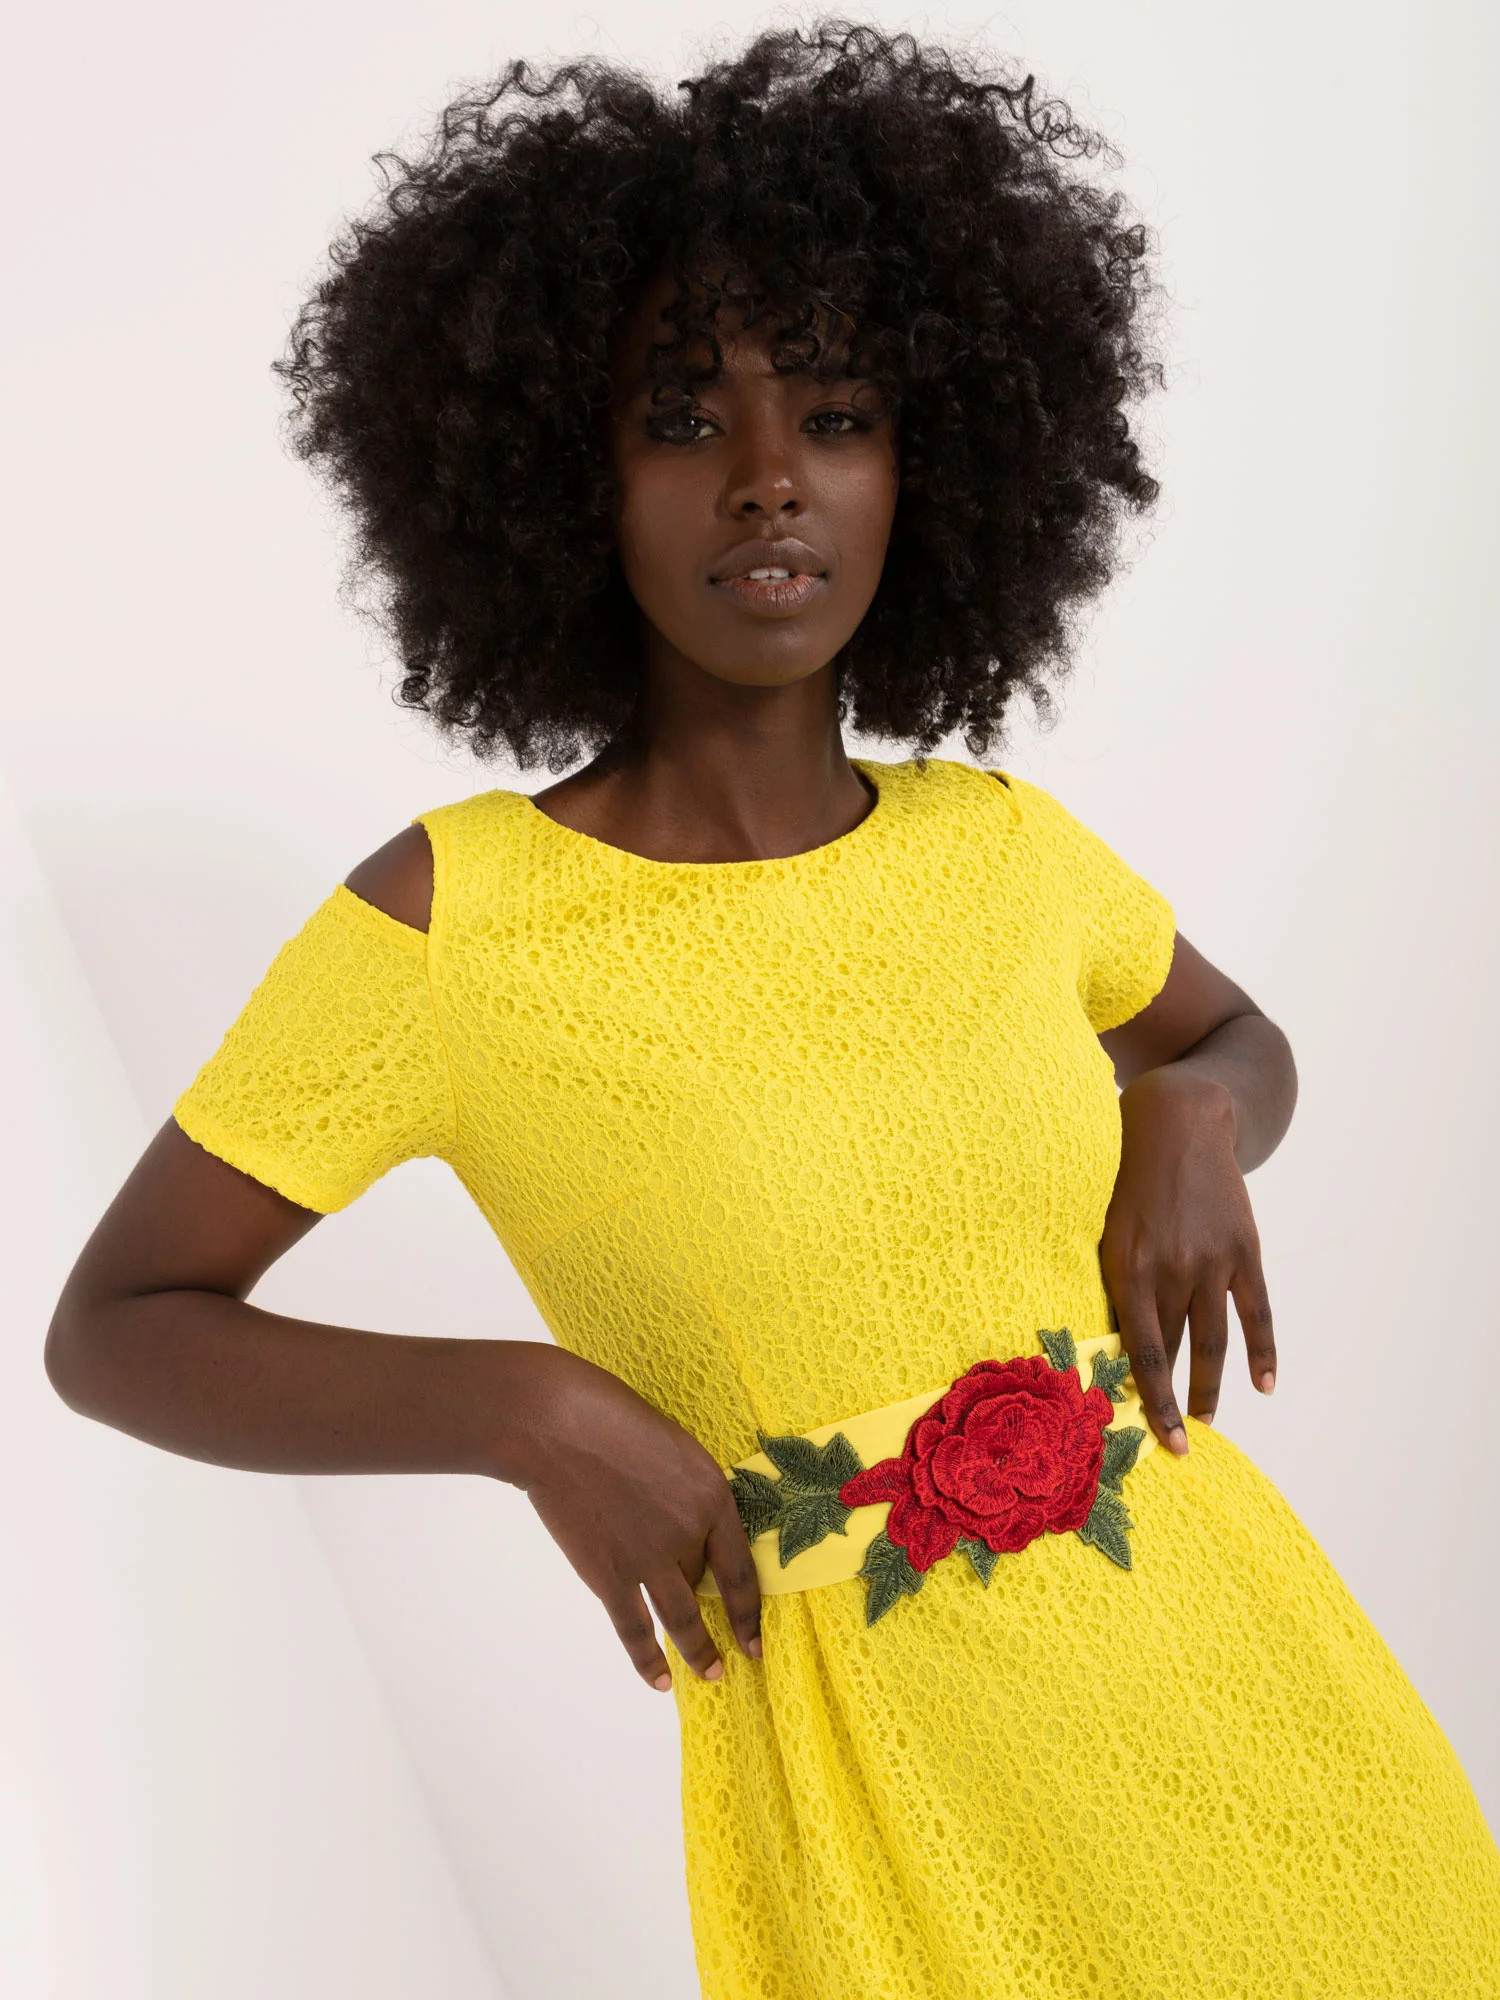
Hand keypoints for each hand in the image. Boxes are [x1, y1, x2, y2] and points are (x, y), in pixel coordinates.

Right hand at [504, 1346, 763, 1690]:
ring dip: (696, 1650)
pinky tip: (660, 1681)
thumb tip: (683, 1528)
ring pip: (681, 1617)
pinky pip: (635, 1629)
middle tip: (735, 1657)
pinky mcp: (610, 1574)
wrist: (556, 1425)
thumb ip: (684, 1492)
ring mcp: (649, 1557)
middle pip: (703, 1583)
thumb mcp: (671, 1447)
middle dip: (719, 1621)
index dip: (750, 1607)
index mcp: (712, 1494)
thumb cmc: (610, 1416)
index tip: (757, 1636)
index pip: (741, 1565)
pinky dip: (647, 1659)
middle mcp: (689, 1532)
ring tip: (709, 1675)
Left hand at [1099, 1067, 1277, 1453]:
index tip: (1160, 1439)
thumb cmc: (1123, 1179)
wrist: (1176, 1124)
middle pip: (1178, 1350)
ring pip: (1215, 1340)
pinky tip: (1263, 1385)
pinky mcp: (1243, 1248)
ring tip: (1209, 1421)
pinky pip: (1257, 1311)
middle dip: (1177, 1400)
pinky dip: (1262, 1351)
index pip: (1142, 1349)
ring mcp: (1212, 1259)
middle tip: (1181, 1442)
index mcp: (1127, 1266)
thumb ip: (1109, 1281)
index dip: (1152, 1399)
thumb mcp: (1102, 1227)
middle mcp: (1172, 1267)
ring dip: (1213, 1386)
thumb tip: (1105, 1345)